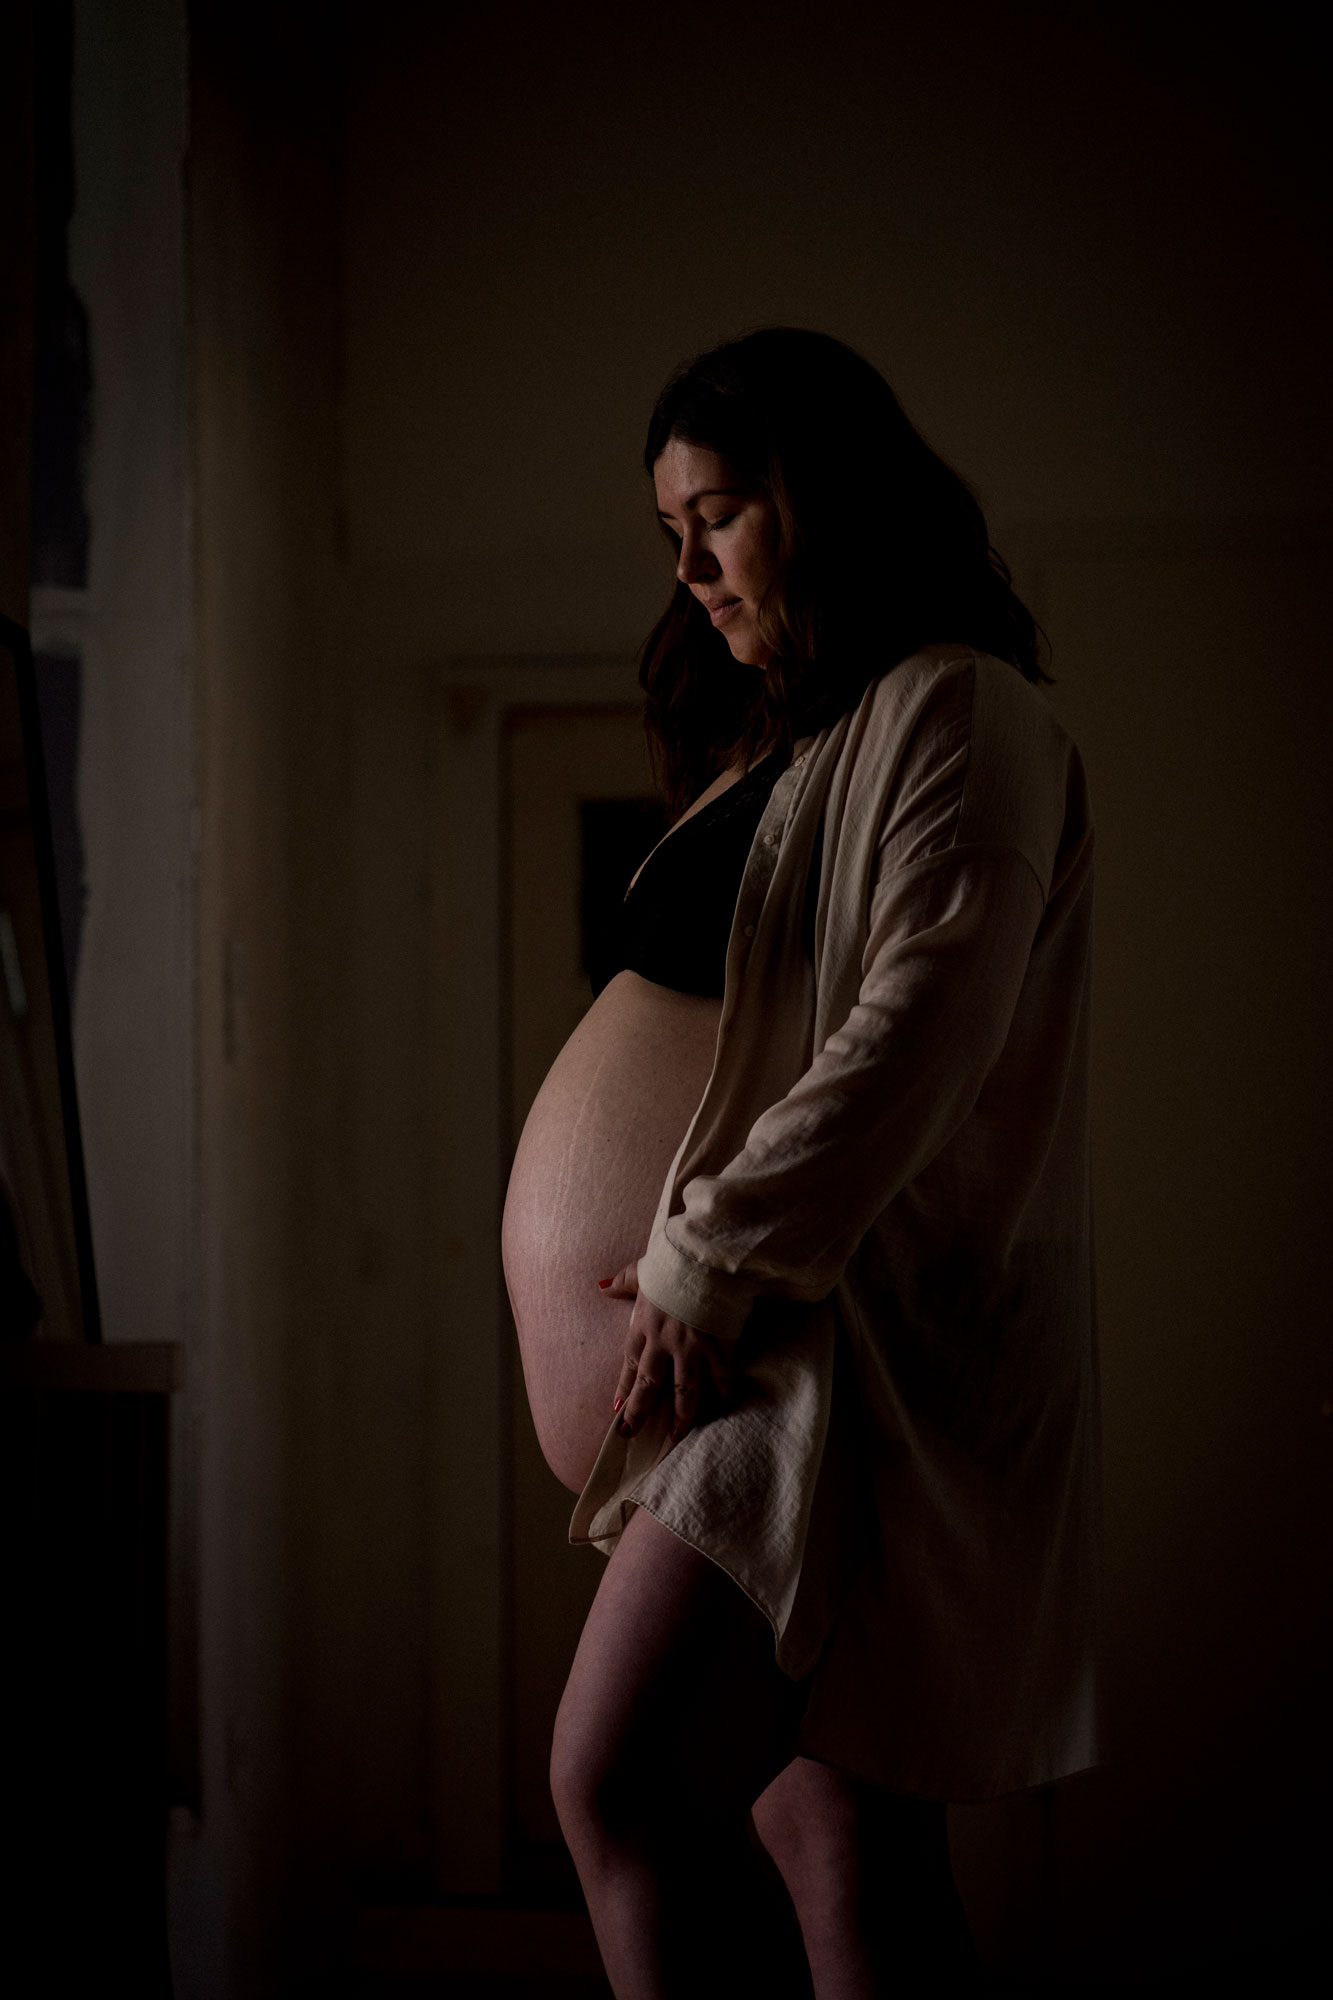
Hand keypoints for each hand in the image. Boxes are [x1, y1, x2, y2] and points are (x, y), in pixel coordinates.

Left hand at [599, 1260, 734, 1446]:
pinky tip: (725, 1401)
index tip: (616, 1410)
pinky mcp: (718, 1345)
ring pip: (683, 1392)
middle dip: (638, 1412)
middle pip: (649, 1385)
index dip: (623, 1388)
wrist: (707, 1253)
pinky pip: (721, 1375)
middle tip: (631, 1436)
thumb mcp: (643, 1270)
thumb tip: (600, 1286)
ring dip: (679, 1418)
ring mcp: (691, 1347)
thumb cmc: (674, 1259)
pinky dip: (724, 1389)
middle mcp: (663, 1341)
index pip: (630, 1363)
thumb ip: (623, 1282)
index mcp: (644, 1324)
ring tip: (675, 1438)